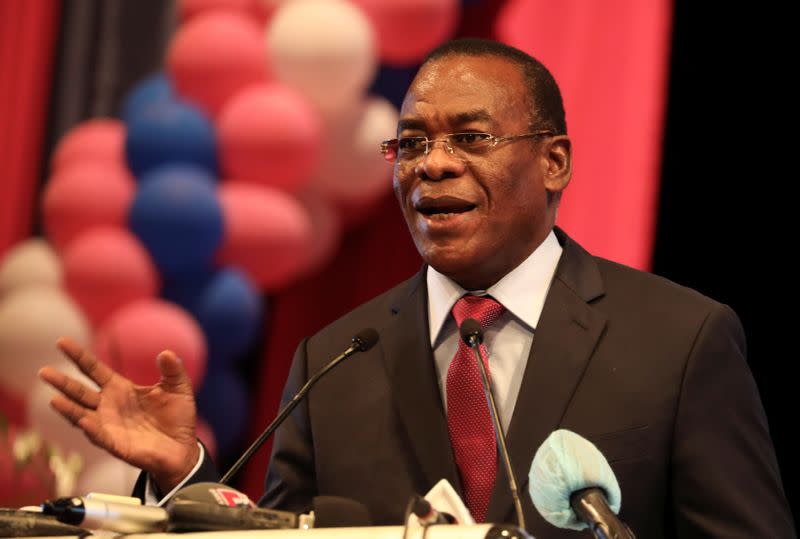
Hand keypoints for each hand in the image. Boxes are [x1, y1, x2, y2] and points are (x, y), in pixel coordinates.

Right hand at [38, 337, 200, 493]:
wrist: (183, 449)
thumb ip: (172, 371)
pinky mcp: (116, 445)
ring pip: (81, 415)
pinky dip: (91, 429)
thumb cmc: (177, 417)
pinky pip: (100, 436)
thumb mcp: (179, 388)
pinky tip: (82, 420)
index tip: (62, 342)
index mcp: (121, 389)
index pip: (95, 370)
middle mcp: (109, 406)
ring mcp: (109, 426)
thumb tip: (167, 353)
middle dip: (62, 382)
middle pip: (80, 392)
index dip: (79, 356)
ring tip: (53, 399)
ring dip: (68, 408)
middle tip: (44, 371)